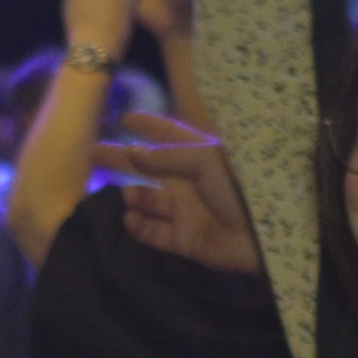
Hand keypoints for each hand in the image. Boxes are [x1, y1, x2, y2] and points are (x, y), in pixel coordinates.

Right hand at [90, 114, 260, 274]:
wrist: (264, 236)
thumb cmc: (240, 188)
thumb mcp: (205, 161)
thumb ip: (166, 157)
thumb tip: (132, 152)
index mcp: (199, 157)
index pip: (169, 136)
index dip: (149, 125)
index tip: (125, 117)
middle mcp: (189, 182)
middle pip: (147, 168)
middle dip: (122, 160)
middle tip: (92, 153)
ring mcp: (185, 212)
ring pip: (147, 201)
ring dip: (134, 197)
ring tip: (128, 195)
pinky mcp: (184, 240)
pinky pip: (153, 232)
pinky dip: (139, 226)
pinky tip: (131, 218)